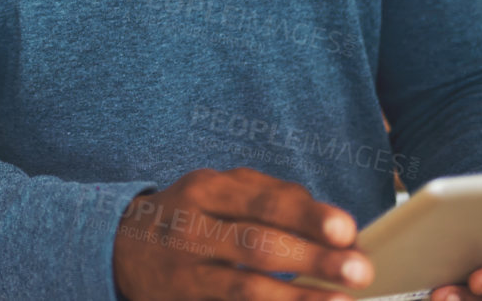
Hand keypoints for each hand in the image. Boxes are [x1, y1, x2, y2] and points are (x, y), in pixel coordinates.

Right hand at [112, 167, 372, 300]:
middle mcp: (189, 230)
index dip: (305, 216)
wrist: (121, 248)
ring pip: (245, 289)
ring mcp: (184, 274)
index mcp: (203, 191)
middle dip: (312, 258)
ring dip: (298, 298)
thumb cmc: (192, 215)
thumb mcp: (218, 190)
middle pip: (256, 245)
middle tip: (360, 269)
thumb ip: (270, 196)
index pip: (260, 201)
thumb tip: (329, 221)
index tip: (347, 229)